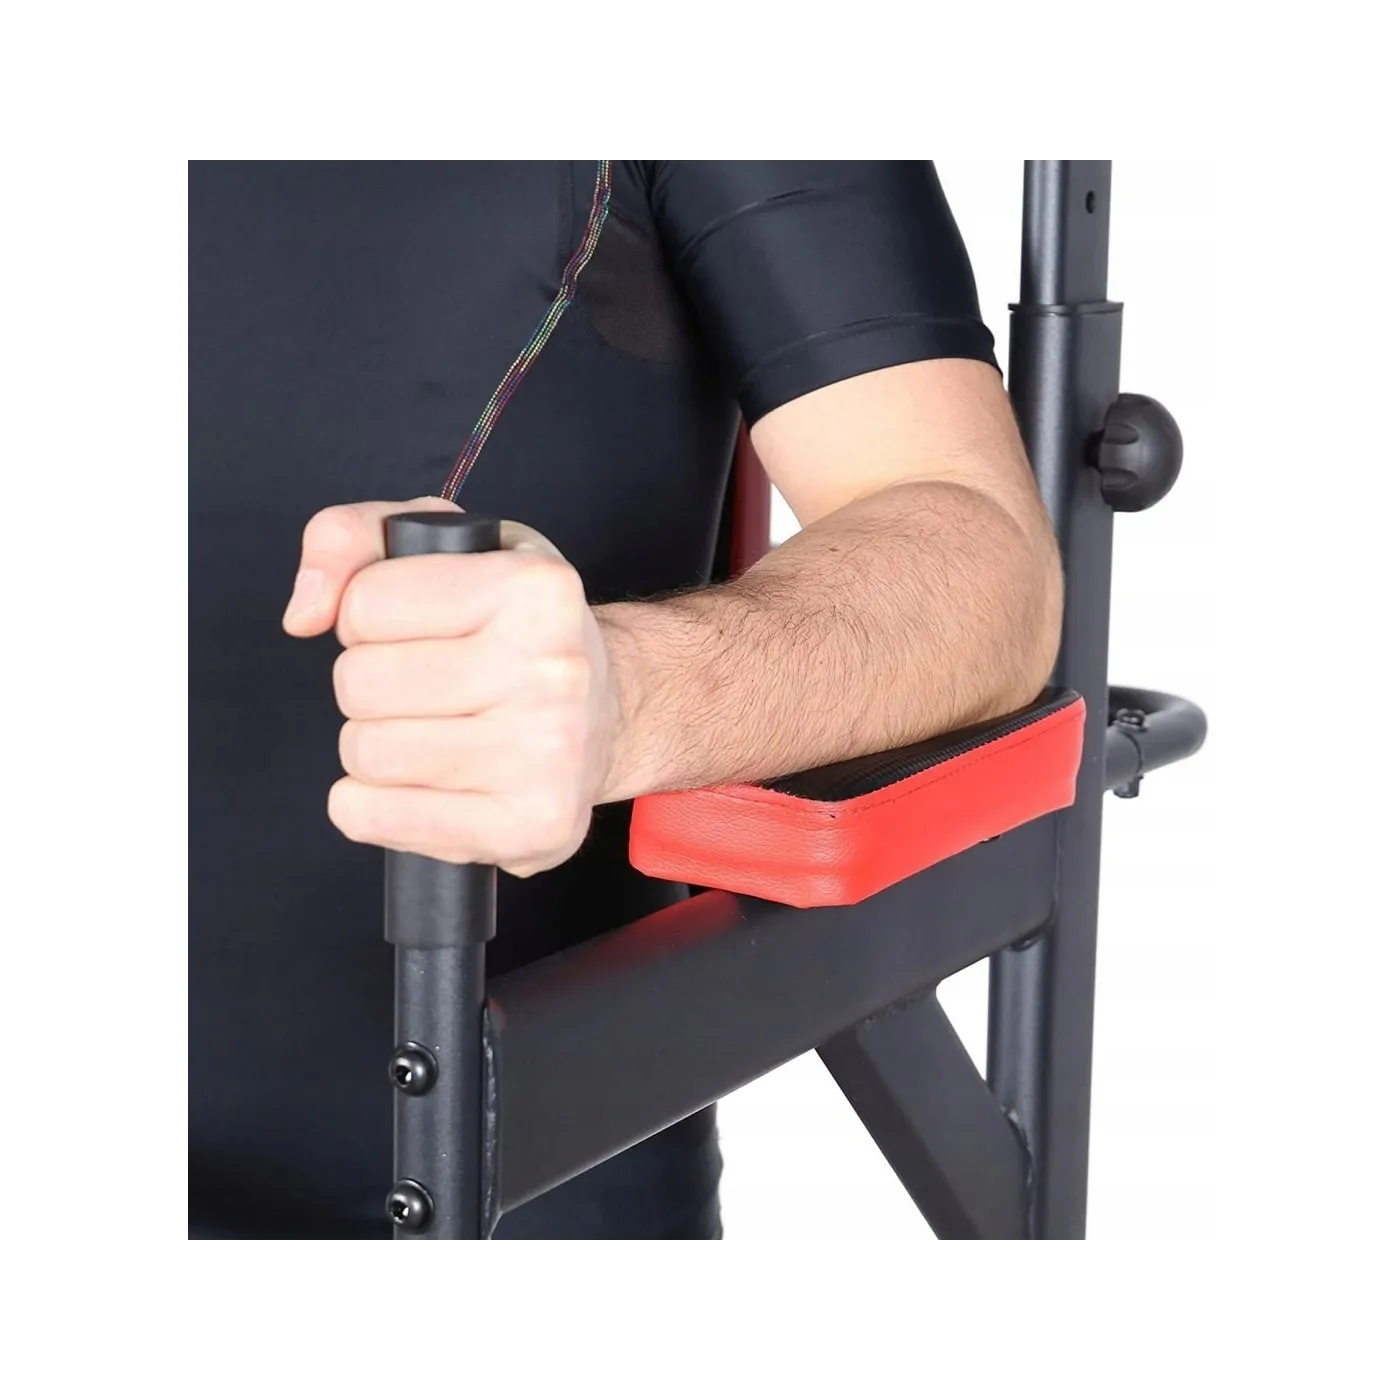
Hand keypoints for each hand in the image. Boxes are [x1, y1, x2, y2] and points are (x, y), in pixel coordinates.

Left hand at [282, 498, 620, 876]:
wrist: (610, 714)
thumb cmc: (518, 631)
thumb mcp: (445, 548)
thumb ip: (348, 540)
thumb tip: (304, 612)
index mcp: (536, 589)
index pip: (365, 604)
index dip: (370, 616)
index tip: (419, 628)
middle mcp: (553, 670)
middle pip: (359, 684)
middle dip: (371, 684)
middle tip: (427, 686)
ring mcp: (547, 755)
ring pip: (366, 752)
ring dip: (377, 744)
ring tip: (432, 732)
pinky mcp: (532, 826)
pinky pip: (375, 817)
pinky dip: (373, 805)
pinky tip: (422, 783)